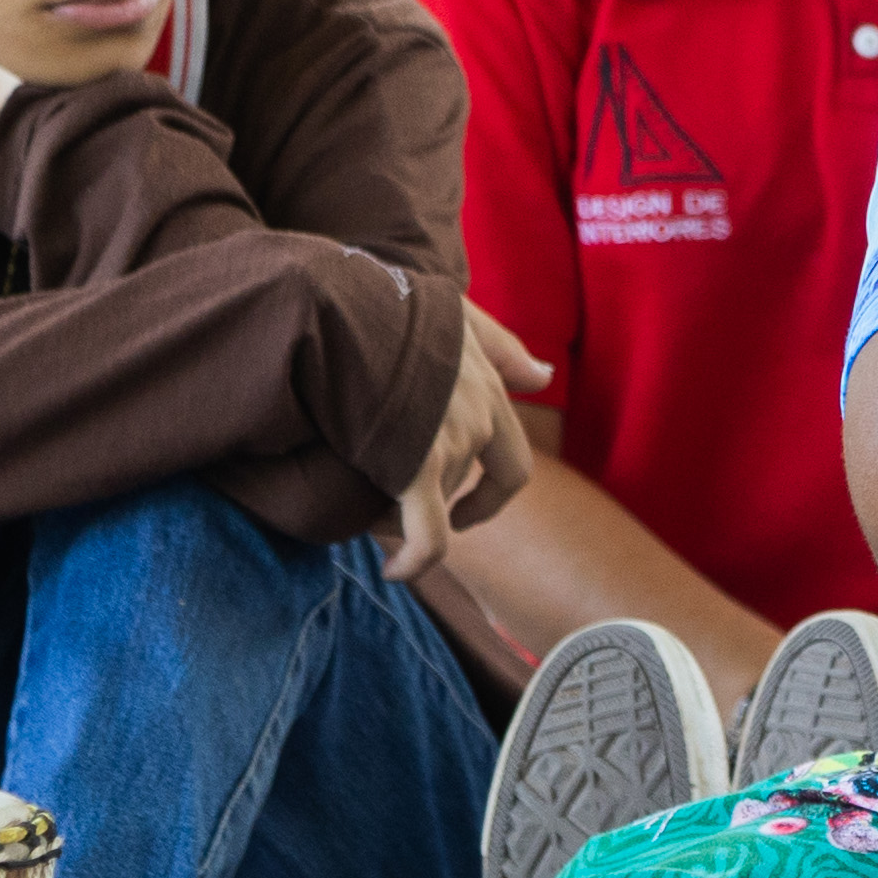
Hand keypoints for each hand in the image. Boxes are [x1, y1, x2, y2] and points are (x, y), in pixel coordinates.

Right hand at [391, 302, 553, 583]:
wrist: (333, 309)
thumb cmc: (383, 304)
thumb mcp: (450, 313)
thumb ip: (499, 346)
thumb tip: (544, 376)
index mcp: (486, 384)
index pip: (511, 458)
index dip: (493, 493)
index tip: (464, 511)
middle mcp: (478, 415)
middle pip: (471, 484)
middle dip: (441, 506)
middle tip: (399, 509)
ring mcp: (450, 441)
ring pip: (438, 504)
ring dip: (405, 517)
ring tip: (364, 511)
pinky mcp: (415, 467)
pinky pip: (428, 537)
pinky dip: (415, 562)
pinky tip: (395, 572)